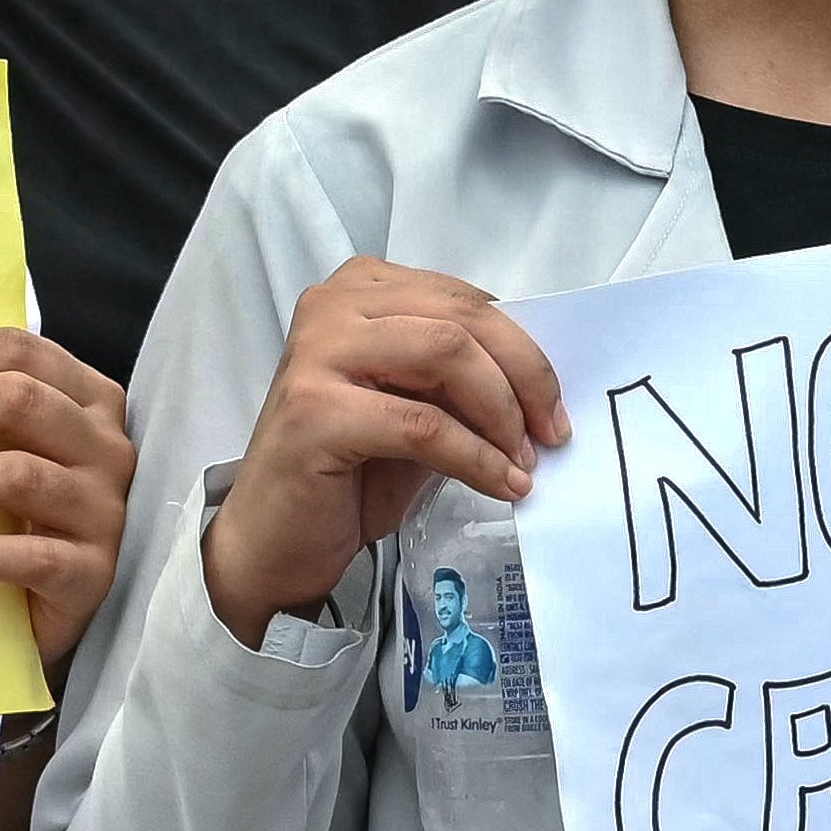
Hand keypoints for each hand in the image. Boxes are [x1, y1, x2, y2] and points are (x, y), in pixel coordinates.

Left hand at [0, 329, 135, 670]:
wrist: (59, 606)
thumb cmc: (23, 514)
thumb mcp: (9, 449)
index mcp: (90, 400)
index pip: (21, 352)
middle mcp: (106, 447)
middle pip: (21, 401)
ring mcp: (105, 510)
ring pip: (21, 475)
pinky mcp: (94, 573)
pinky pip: (33, 556)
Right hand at [206, 258, 565, 645]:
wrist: (275, 542)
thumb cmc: (350, 473)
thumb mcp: (419, 408)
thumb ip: (464, 379)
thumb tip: (544, 384)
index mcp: (362, 288)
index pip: (466, 300)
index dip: (524, 350)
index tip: (556, 405)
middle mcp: (334, 305)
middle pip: (462, 319)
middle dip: (525, 377)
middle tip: (552, 435)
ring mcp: (317, 352)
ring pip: (446, 355)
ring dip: (501, 414)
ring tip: (523, 463)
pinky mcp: (314, 410)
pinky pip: (422, 424)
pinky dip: (475, 457)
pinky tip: (500, 484)